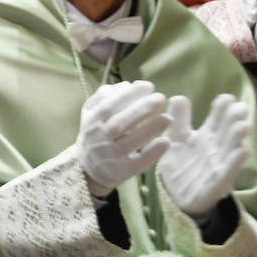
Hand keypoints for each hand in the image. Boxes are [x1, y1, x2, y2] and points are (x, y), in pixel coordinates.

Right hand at [76, 80, 170, 197]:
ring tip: (169, 118)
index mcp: (92, 121)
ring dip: (149, 129)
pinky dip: (151, 153)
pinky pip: (137, 163)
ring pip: (129, 142)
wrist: (87, 167)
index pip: (109, 105)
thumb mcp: (92, 113)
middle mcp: (98, 138)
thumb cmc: (96, 133)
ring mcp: (109, 156)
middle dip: (141, 109)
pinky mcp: (121, 172)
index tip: (148, 86)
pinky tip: (166, 142)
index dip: (128, 95)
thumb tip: (128, 85)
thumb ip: (105, 96)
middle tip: (160, 98)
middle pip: (119, 123)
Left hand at [159, 95, 249, 220]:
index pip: (217, 120)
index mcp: (207, 136)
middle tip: (240, 108)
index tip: (226, 98)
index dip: (222, 109)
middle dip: (233, 120)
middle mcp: (216, 149)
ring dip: (237, 139)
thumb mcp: (175, 140)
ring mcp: (218, 166)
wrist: (178, 196)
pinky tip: (242, 152)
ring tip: (244, 126)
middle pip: (227, 132)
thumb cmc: (181, 164)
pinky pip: (226, 174)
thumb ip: (178, 120)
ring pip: (230, 150)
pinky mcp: (216, 185)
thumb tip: (179, 97)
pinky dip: (234, 164)